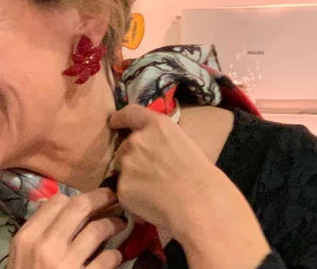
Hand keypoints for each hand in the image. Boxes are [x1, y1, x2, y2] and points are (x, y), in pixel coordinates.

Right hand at [8, 188, 124, 268]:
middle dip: (101, 198)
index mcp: (27, 238)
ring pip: (98, 229)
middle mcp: (46, 246)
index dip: (75, 198)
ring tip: (119, 223)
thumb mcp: (21, 257)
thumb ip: (38, 232)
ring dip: (113, 223)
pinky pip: (108, 258)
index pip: (56, 202)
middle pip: (79, 207)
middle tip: (113, 197)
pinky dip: (116, 255)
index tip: (87, 201)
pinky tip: (116, 256)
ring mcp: (66, 264)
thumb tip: (62, 204)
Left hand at [109, 105, 269, 267]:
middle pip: (125, 146)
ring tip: (154, 190)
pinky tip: (151, 203)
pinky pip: (123, 190)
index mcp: (156, 125)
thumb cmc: (201, 175)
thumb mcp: (184, 143)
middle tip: (151, 173)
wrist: (199, 203)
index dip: (121, 118)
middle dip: (132, 157)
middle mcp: (136, 140)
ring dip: (132, 176)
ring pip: (123, 169)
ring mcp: (127, 164)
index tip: (115, 122)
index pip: (130, 113)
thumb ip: (161, 140)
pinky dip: (133, 196)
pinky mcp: (121, 187)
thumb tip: (152, 147)